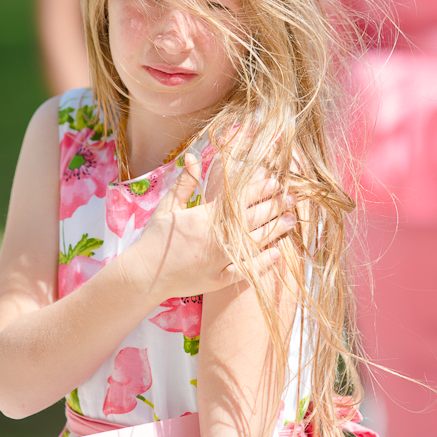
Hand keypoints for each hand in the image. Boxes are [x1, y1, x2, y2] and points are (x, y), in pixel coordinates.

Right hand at [119, 153, 296, 301]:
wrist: (145, 276)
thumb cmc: (155, 240)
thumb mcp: (167, 207)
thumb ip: (185, 183)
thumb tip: (194, 156)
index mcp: (204, 217)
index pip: (240, 198)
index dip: (260, 189)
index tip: (274, 181)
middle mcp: (216, 237)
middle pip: (254, 217)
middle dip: (275, 205)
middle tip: (291, 197)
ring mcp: (221, 260)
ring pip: (257, 241)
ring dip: (276, 229)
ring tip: (290, 219)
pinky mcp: (221, 279)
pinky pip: (249, 270)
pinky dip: (265, 261)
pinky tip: (278, 252)